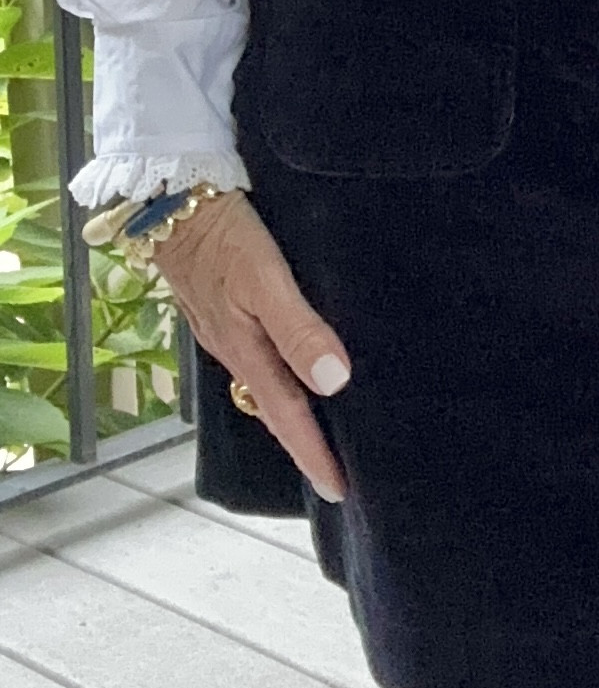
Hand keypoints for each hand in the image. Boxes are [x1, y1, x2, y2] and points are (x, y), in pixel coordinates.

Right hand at [157, 191, 351, 503]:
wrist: (169, 198)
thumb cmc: (222, 234)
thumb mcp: (264, 278)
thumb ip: (298, 329)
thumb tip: (334, 382)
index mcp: (245, 350)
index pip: (287, 416)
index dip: (314, 454)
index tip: (339, 490)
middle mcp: (233, 349)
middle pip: (273, 409)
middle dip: (303, 444)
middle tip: (337, 475)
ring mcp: (224, 331)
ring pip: (263, 385)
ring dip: (291, 413)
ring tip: (322, 433)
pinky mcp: (221, 310)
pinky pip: (255, 358)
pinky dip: (277, 378)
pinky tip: (292, 371)